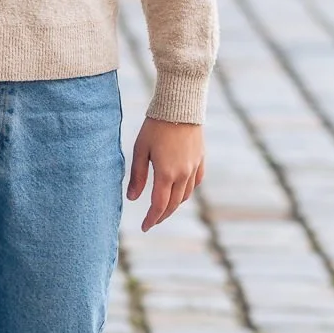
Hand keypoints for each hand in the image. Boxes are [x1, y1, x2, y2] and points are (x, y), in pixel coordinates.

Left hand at [127, 117, 204, 231]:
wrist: (180, 106)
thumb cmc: (155, 126)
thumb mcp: (140, 150)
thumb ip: (137, 176)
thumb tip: (132, 198)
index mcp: (167, 173)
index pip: (159, 205)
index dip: (151, 219)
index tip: (144, 227)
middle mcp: (183, 174)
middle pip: (173, 204)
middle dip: (162, 215)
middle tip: (152, 221)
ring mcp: (194, 167)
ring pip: (186, 195)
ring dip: (174, 204)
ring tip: (163, 206)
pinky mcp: (201, 159)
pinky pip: (196, 182)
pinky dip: (186, 190)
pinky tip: (179, 190)